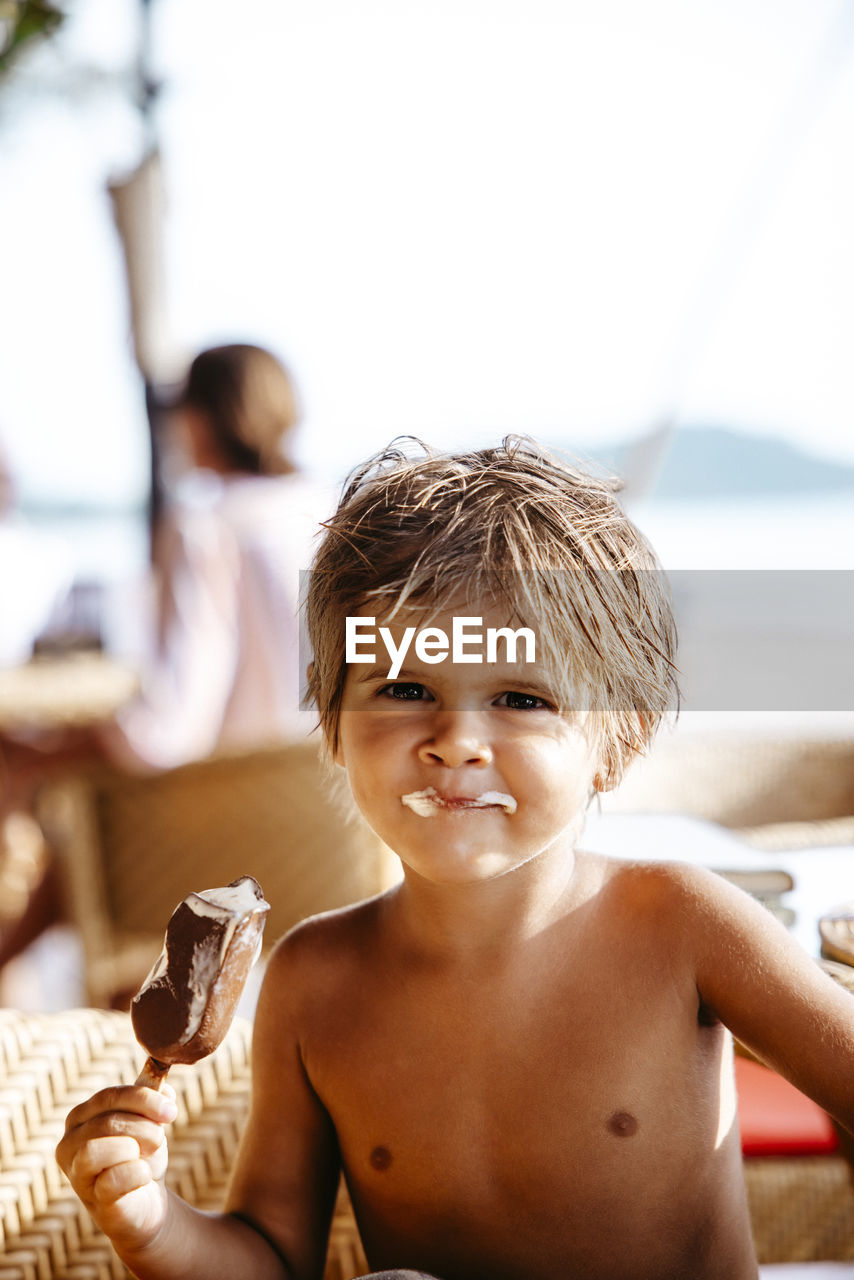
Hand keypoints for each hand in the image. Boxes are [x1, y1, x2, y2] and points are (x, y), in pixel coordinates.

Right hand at [56, 1083, 177, 1253]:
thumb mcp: (148, 1121)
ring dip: (135, 1148)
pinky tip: (144, 1176)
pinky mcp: (92, 1200)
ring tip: (147, 1156)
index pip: (109, 1096)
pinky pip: (113, 1179)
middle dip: (144, 1127)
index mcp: (79, 1117)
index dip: (143, 1099)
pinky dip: (138, 1173)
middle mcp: (68, 1144)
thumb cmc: (141, 1156)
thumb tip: (163, 1088)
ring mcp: (76, 1174)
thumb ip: (153, 1099)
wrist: (147, 1201)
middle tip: (159, 1139)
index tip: (171, 1111)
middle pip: (107, 1122)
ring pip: (97, 1149)